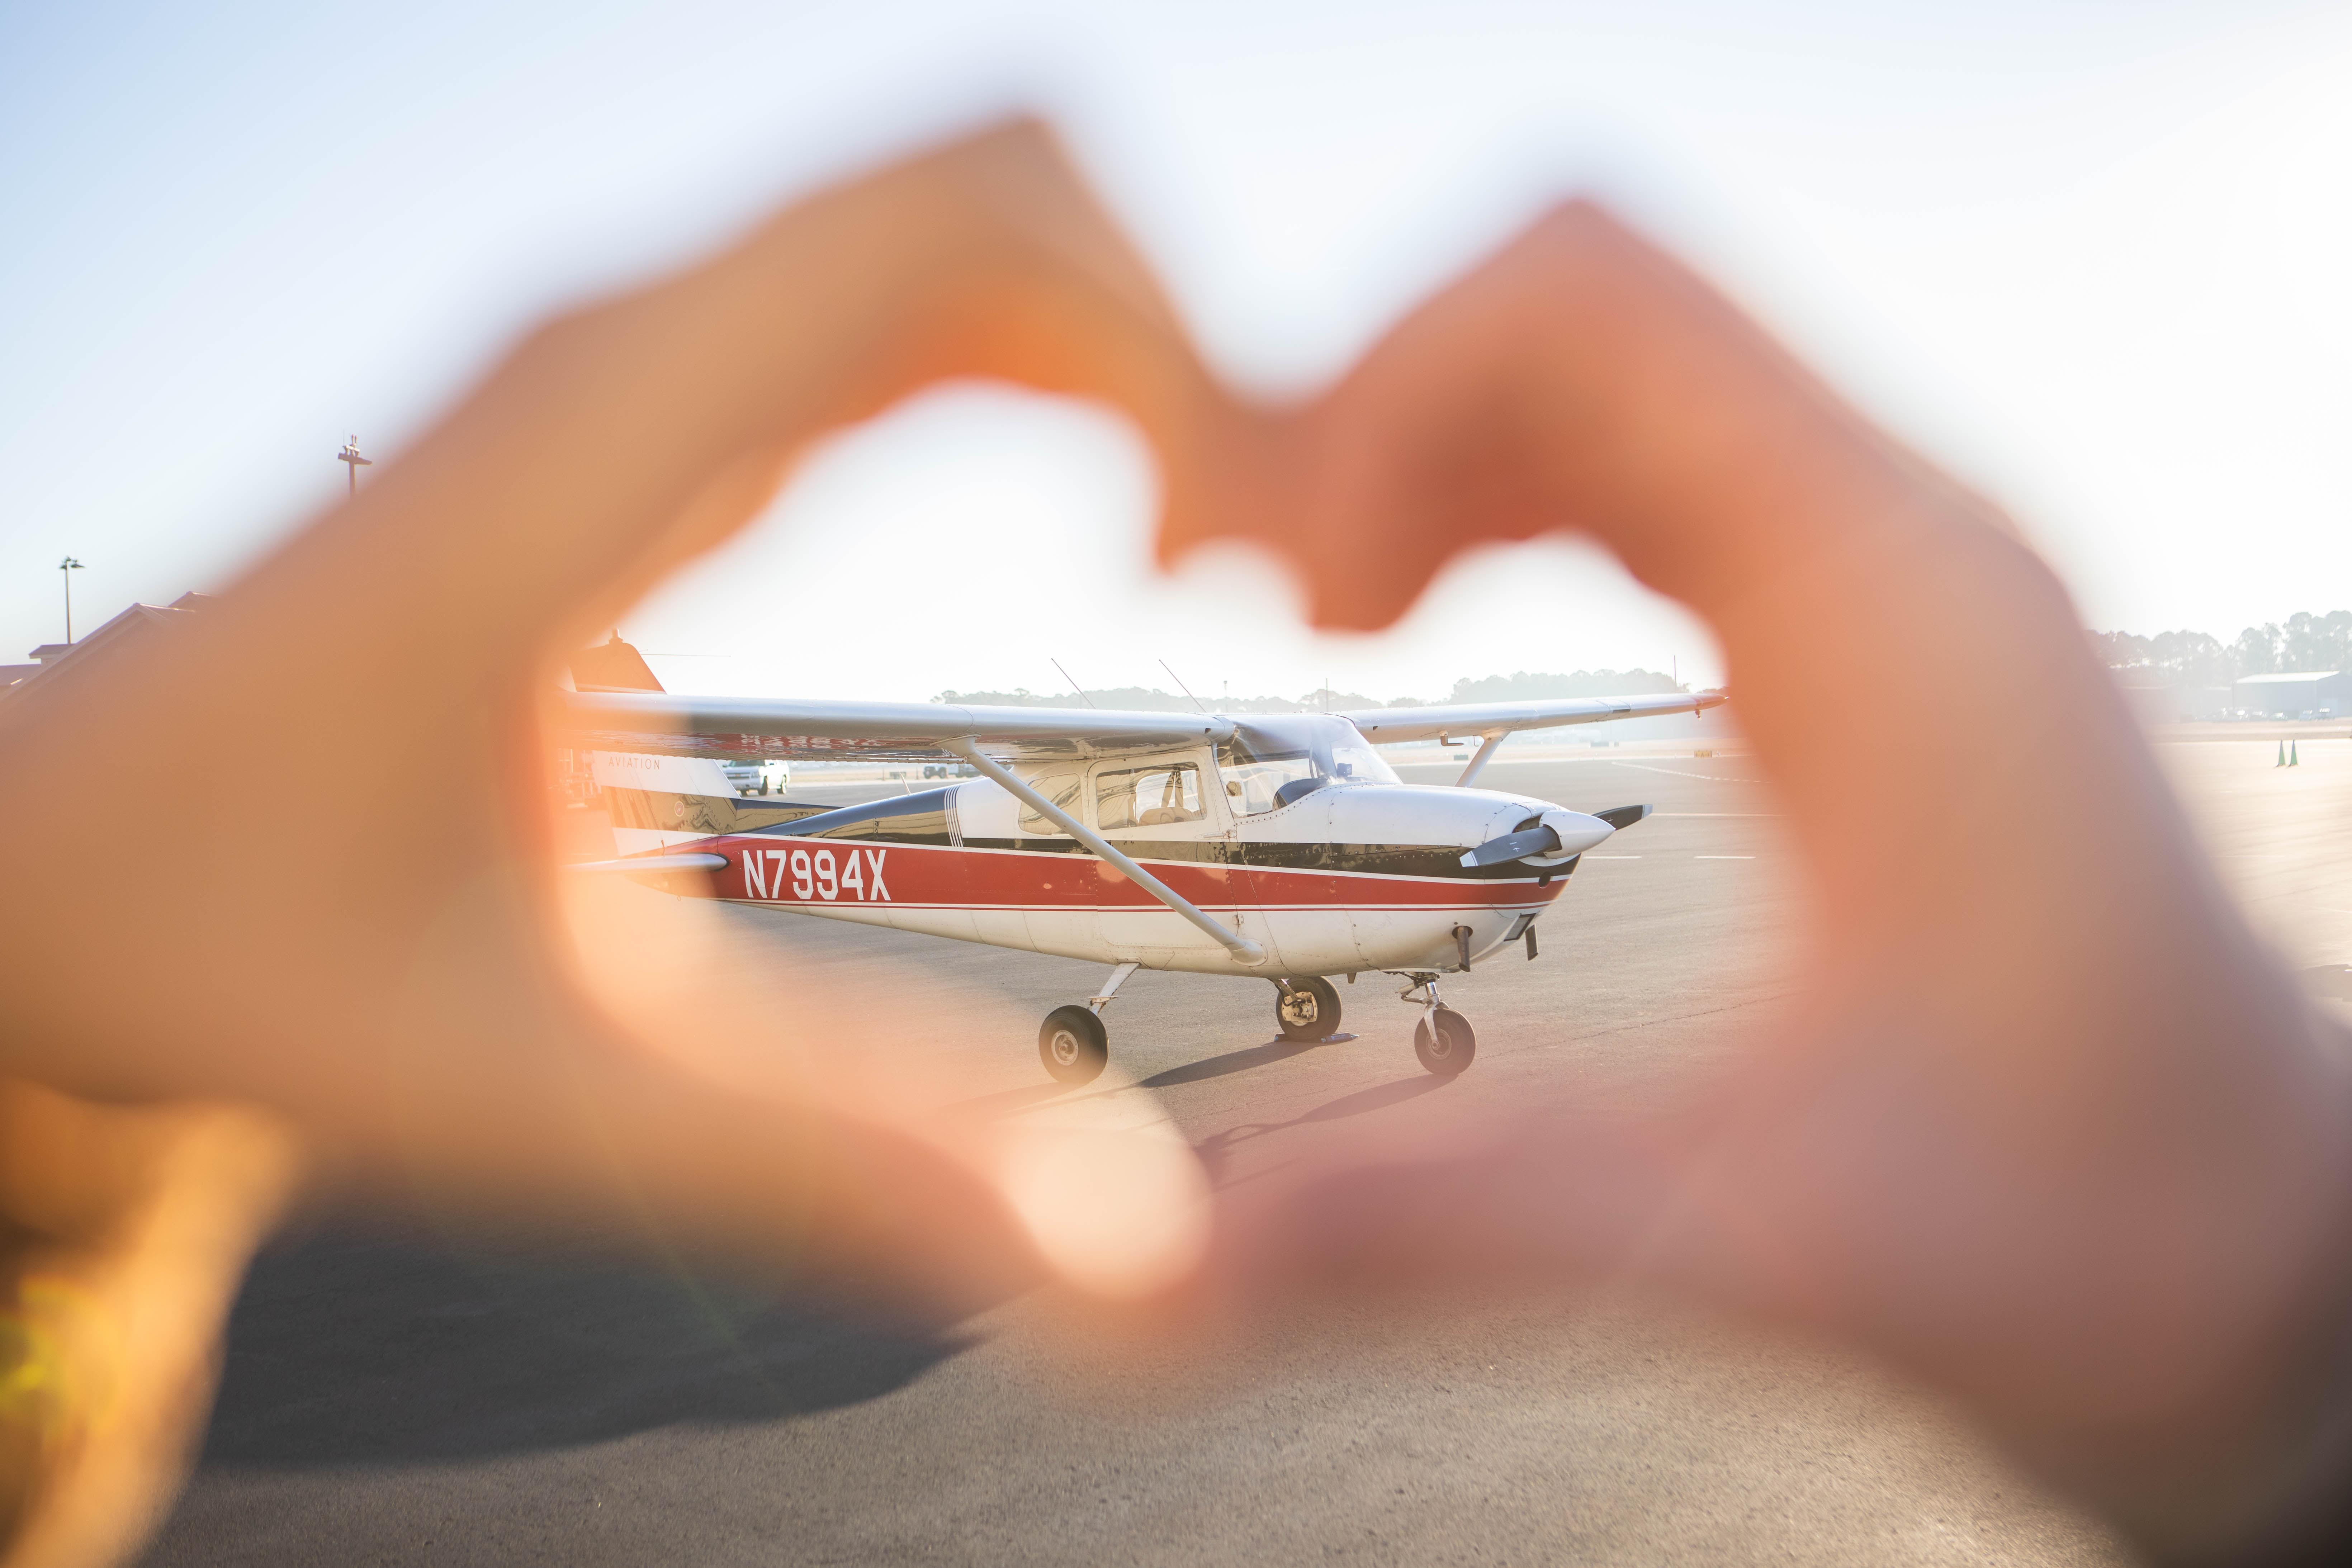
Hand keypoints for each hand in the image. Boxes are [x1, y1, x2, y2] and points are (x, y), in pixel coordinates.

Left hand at [0, 120, 1243, 1565]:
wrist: (50, 853)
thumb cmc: (232, 934)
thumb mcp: (526, 1079)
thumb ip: (810, 1152)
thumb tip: (1083, 1241)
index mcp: (592, 454)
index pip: (953, 227)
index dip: (1159, 334)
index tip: (1221, 546)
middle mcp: (619, 358)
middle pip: (992, 182)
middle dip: (1178, 331)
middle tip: (1241, 555)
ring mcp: (638, 365)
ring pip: (962, 227)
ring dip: (1126, 347)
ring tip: (1195, 546)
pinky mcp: (661, 410)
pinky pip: (910, 307)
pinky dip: (1054, 372)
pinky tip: (1100, 516)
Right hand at [1173, 204, 2351, 1556]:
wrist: (2270, 1258)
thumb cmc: (2098, 1227)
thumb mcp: (1760, 1235)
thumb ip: (1453, 1224)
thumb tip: (1177, 1268)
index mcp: (1885, 596)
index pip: (1585, 301)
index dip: (1382, 398)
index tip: (1293, 591)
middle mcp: (1893, 534)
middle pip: (1570, 308)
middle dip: (1376, 410)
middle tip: (1266, 593)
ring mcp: (1881, 568)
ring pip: (1602, 372)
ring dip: (1431, 448)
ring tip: (1326, 608)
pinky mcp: (1857, 628)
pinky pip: (1644, 469)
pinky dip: (1501, 502)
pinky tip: (1434, 620)